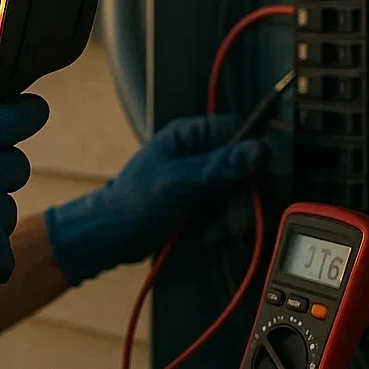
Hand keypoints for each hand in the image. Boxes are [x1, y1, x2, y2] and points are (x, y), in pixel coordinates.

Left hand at [43, 115, 267, 286]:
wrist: (111, 237)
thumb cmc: (136, 202)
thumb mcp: (178, 181)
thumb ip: (217, 166)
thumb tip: (257, 150)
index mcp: (189, 136)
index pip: (236, 131)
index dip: (251, 153)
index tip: (256, 177)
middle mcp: (197, 154)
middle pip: (241, 168)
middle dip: (240, 196)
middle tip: (232, 218)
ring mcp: (199, 181)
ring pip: (237, 193)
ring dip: (230, 217)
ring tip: (213, 232)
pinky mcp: (199, 205)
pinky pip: (225, 211)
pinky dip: (220, 227)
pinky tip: (207, 237)